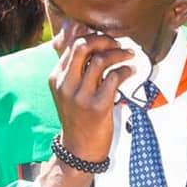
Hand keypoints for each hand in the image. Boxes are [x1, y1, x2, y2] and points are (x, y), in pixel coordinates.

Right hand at [50, 28, 133, 160]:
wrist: (79, 149)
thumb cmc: (78, 118)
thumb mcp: (68, 92)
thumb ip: (75, 68)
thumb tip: (82, 38)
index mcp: (56, 78)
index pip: (72, 45)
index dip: (93, 37)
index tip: (108, 40)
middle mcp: (66, 84)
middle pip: (83, 46)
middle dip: (104, 40)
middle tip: (118, 44)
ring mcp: (81, 96)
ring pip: (100, 60)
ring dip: (119, 54)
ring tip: (129, 55)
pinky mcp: (98, 106)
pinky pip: (113, 77)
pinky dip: (125, 70)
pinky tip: (131, 71)